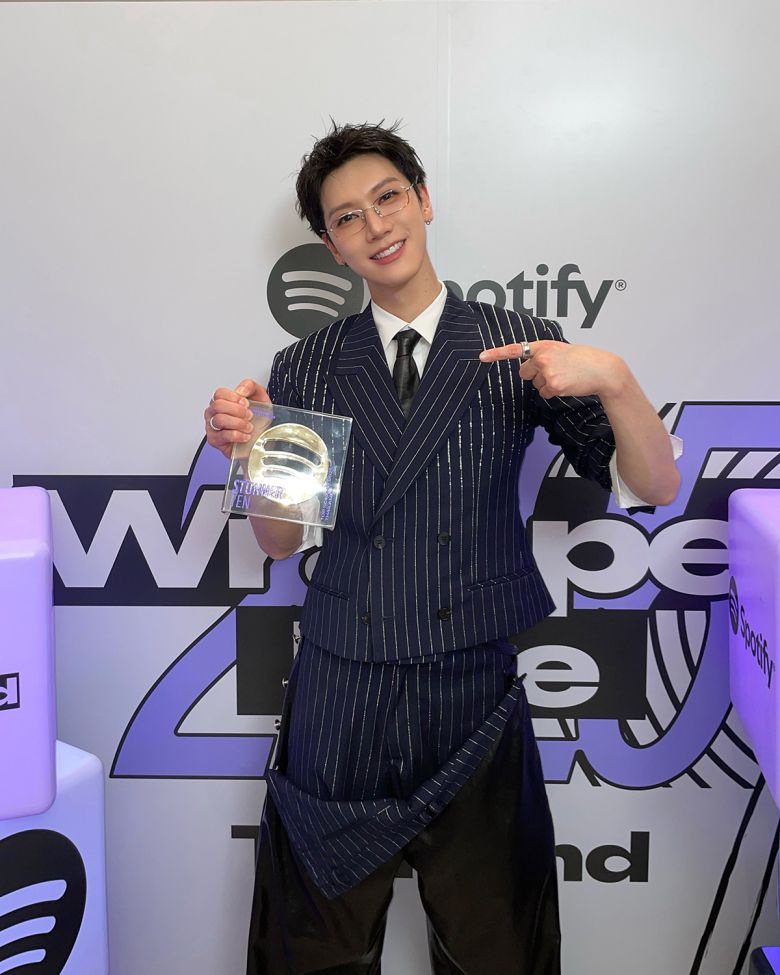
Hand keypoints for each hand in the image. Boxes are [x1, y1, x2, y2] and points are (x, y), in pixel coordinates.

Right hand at [204, 379, 271, 459]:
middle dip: (237, 410)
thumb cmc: (258, 420)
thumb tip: (241, 390)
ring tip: (249, 427)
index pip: (219, 393)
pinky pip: (223, 435)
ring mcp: (212, 426)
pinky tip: (245, 436)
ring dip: (238, 423)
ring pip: (219, 420)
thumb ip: (250, 386)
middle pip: (218, 405)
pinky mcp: (215, 440)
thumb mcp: (259, 397)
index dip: (234, 397)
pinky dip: (237, 435)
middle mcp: (215, 413)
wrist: (262, 439)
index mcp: (223, 401)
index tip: (246, 403)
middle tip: (249, 416)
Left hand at [479, 341, 626, 399]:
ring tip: (566, 376)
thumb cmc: (584, 359)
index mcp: (544, 345)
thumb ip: (543, 355)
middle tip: (556, 371)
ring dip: (547, 384)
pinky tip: (567, 384)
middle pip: (524, 373)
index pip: (515, 349)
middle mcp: (542, 357)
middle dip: (534, 375)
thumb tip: (526, 370)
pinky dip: (554, 392)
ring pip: (535, 385)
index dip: (496, 354)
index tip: (481, 357)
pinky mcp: (553, 385)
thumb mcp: (561, 350)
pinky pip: (544, 394)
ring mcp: (547, 371)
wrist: (602, 369)